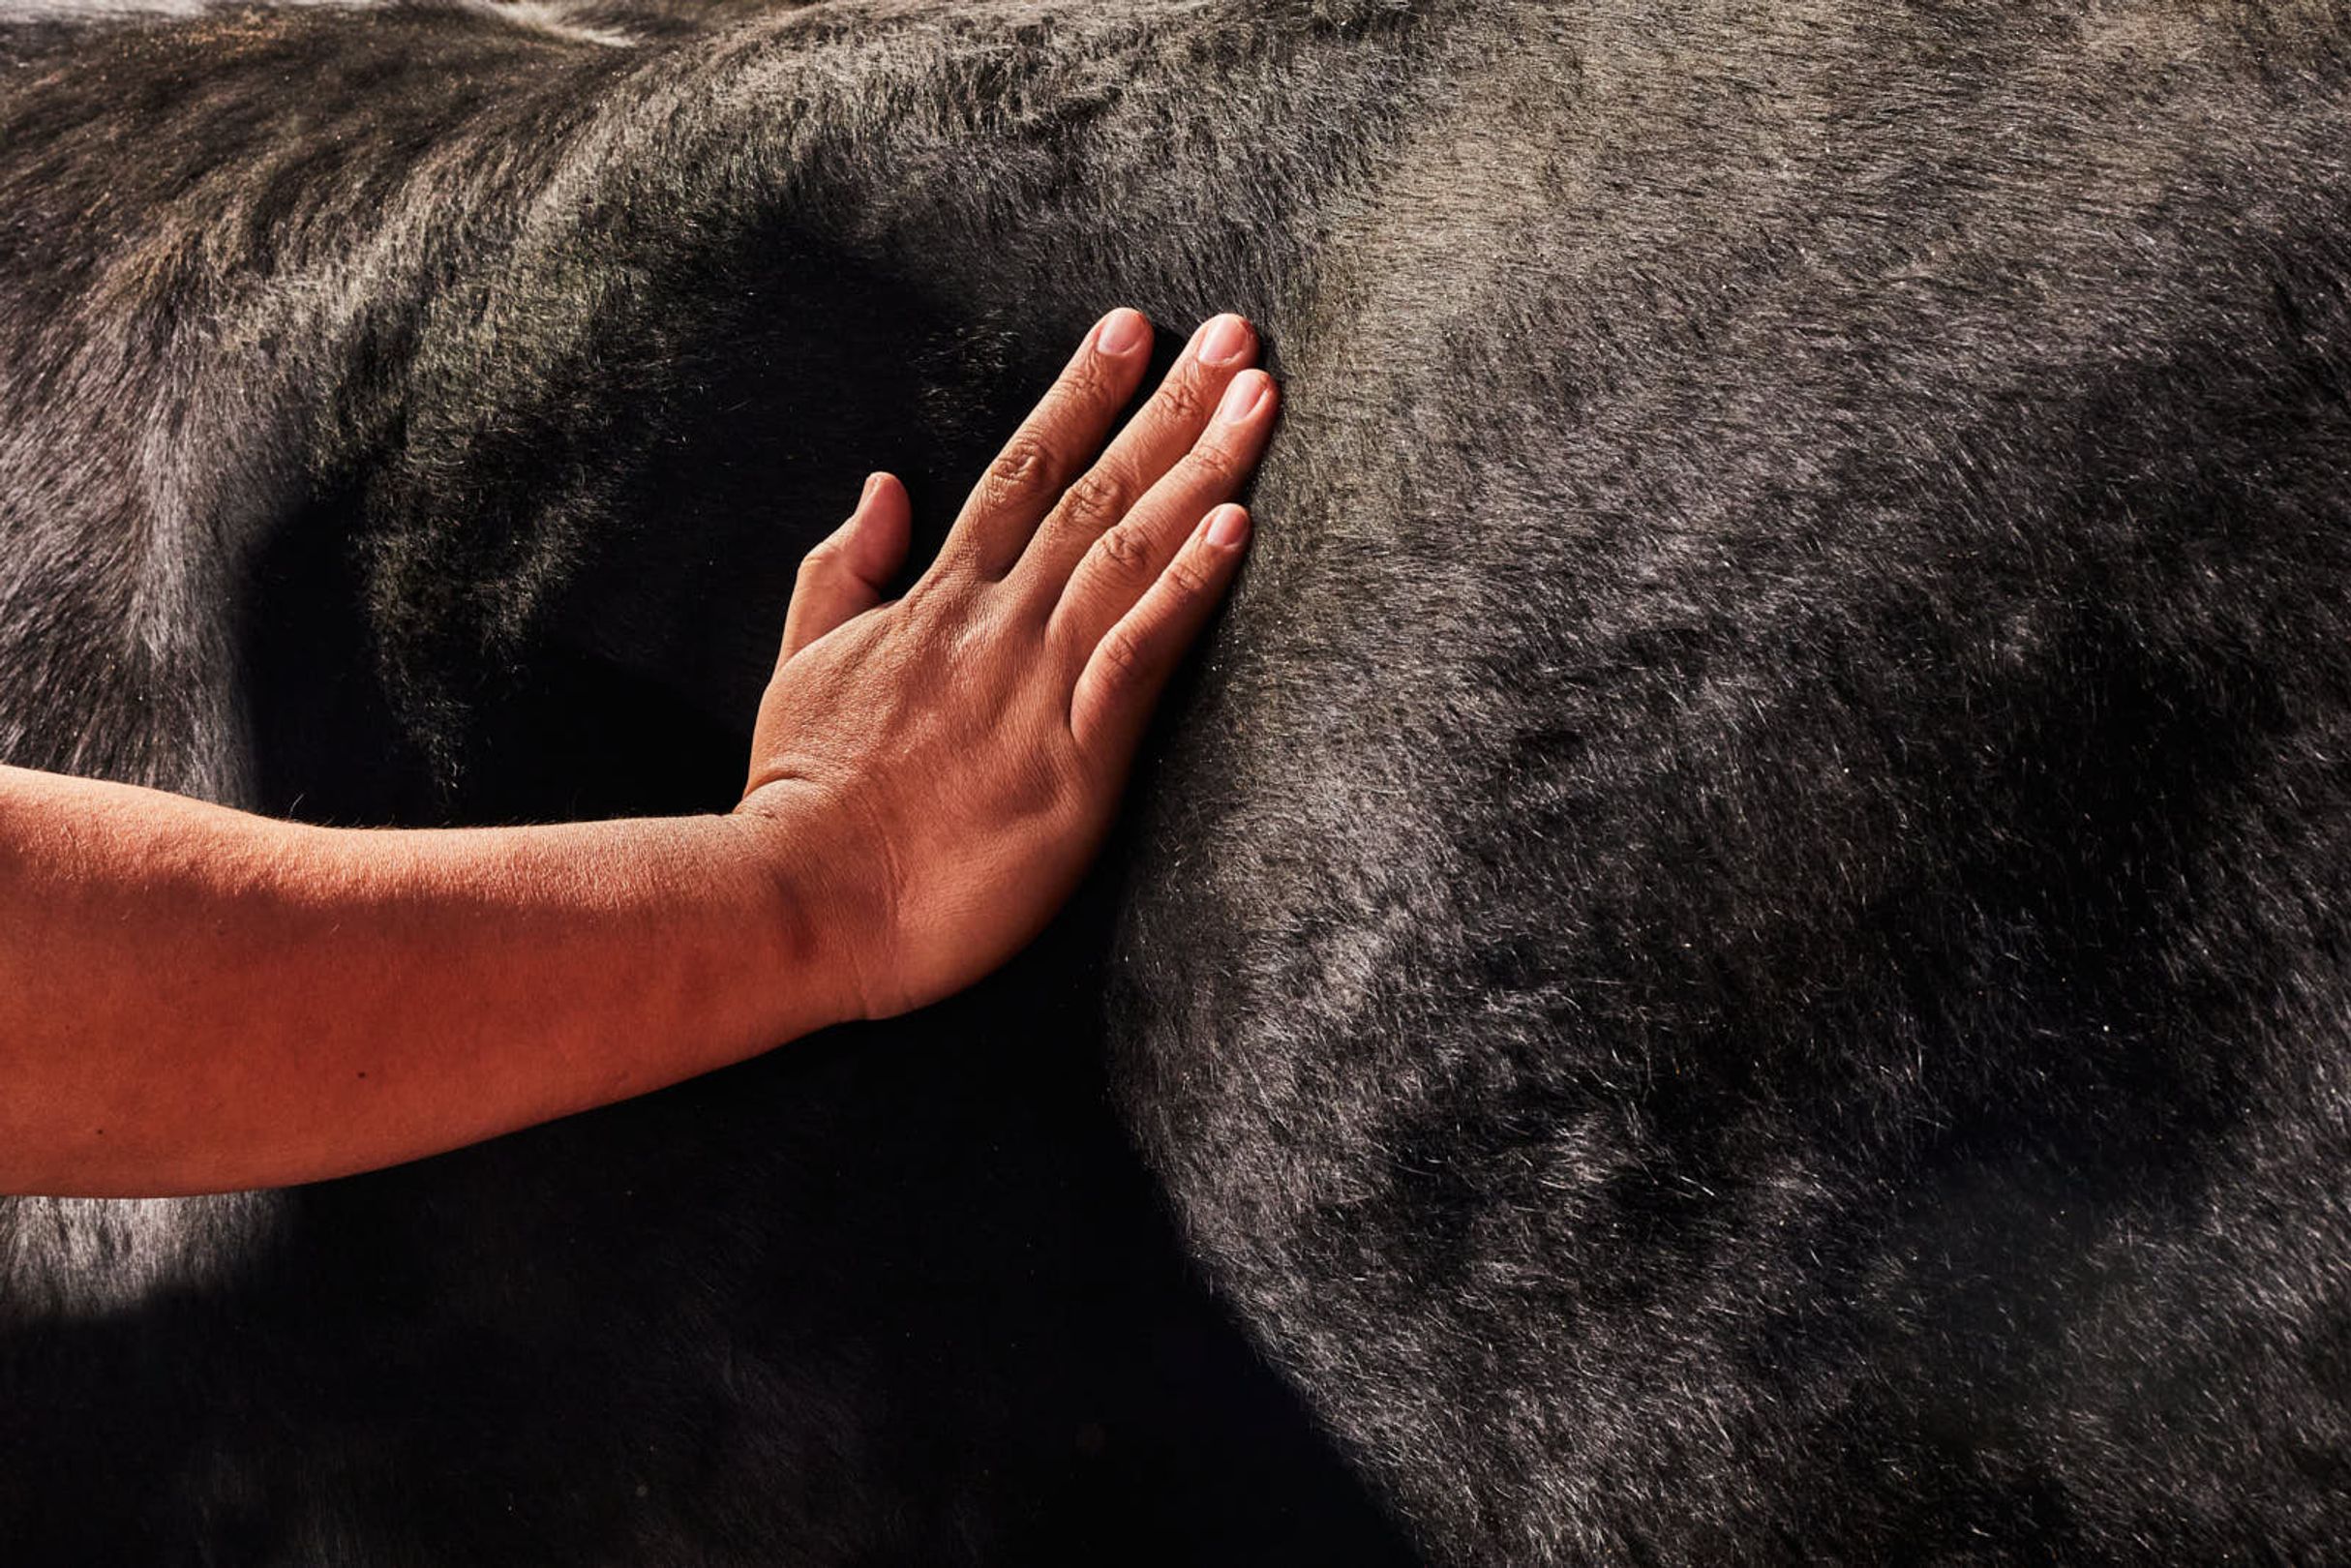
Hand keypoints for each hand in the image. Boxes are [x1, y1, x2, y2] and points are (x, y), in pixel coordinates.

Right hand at [736, 309, 1277, 1019]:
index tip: (1133, 328)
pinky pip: (1137, 655)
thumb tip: (884, 484)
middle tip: (1237, 335)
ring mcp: (1034, 684)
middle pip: (1096, 490)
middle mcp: (994, 622)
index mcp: (938, 600)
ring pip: (1128, 551)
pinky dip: (1186, 589)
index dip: (1082, 394)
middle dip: (1171, 406)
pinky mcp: (1072, 760)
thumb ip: (844, 568)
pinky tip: (1237, 531)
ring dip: (1201, 471)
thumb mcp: (802, 661)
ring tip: (1260, 399)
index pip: (1022, 471)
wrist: (799, 898)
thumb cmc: (804, 794)